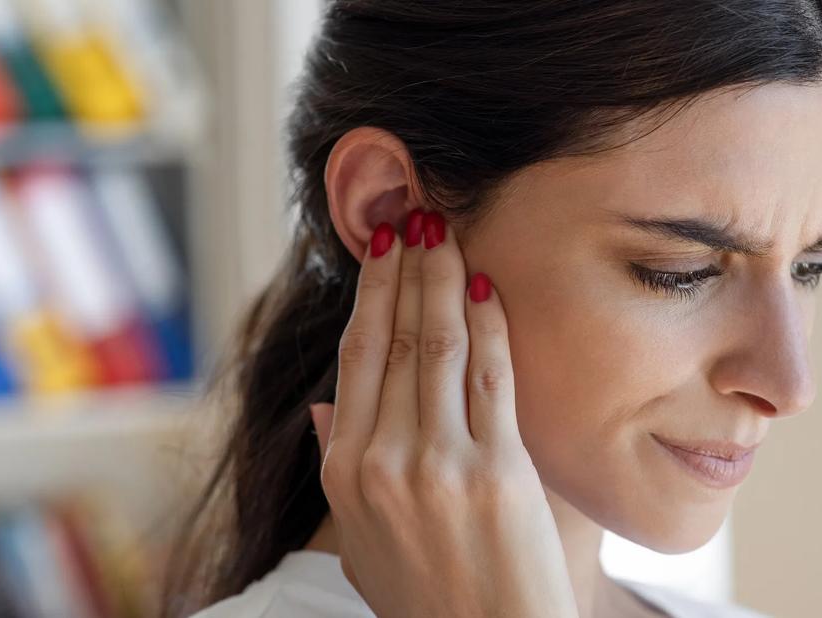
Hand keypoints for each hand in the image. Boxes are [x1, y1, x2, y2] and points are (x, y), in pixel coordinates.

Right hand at [309, 209, 578, 617]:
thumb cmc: (424, 599)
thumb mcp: (359, 543)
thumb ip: (336, 470)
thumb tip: (323, 407)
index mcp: (345, 473)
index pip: (355, 358)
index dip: (369, 293)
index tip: (380, 248)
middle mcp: (384, 461)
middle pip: (393, 339)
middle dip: (407, 268)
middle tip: (415, 213)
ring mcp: (440, 464)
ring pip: (437, 345)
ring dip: (443, 279)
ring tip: (447, 231)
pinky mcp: (498, 470)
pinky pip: (491, 377)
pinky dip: (489, 325)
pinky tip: (487, 285)